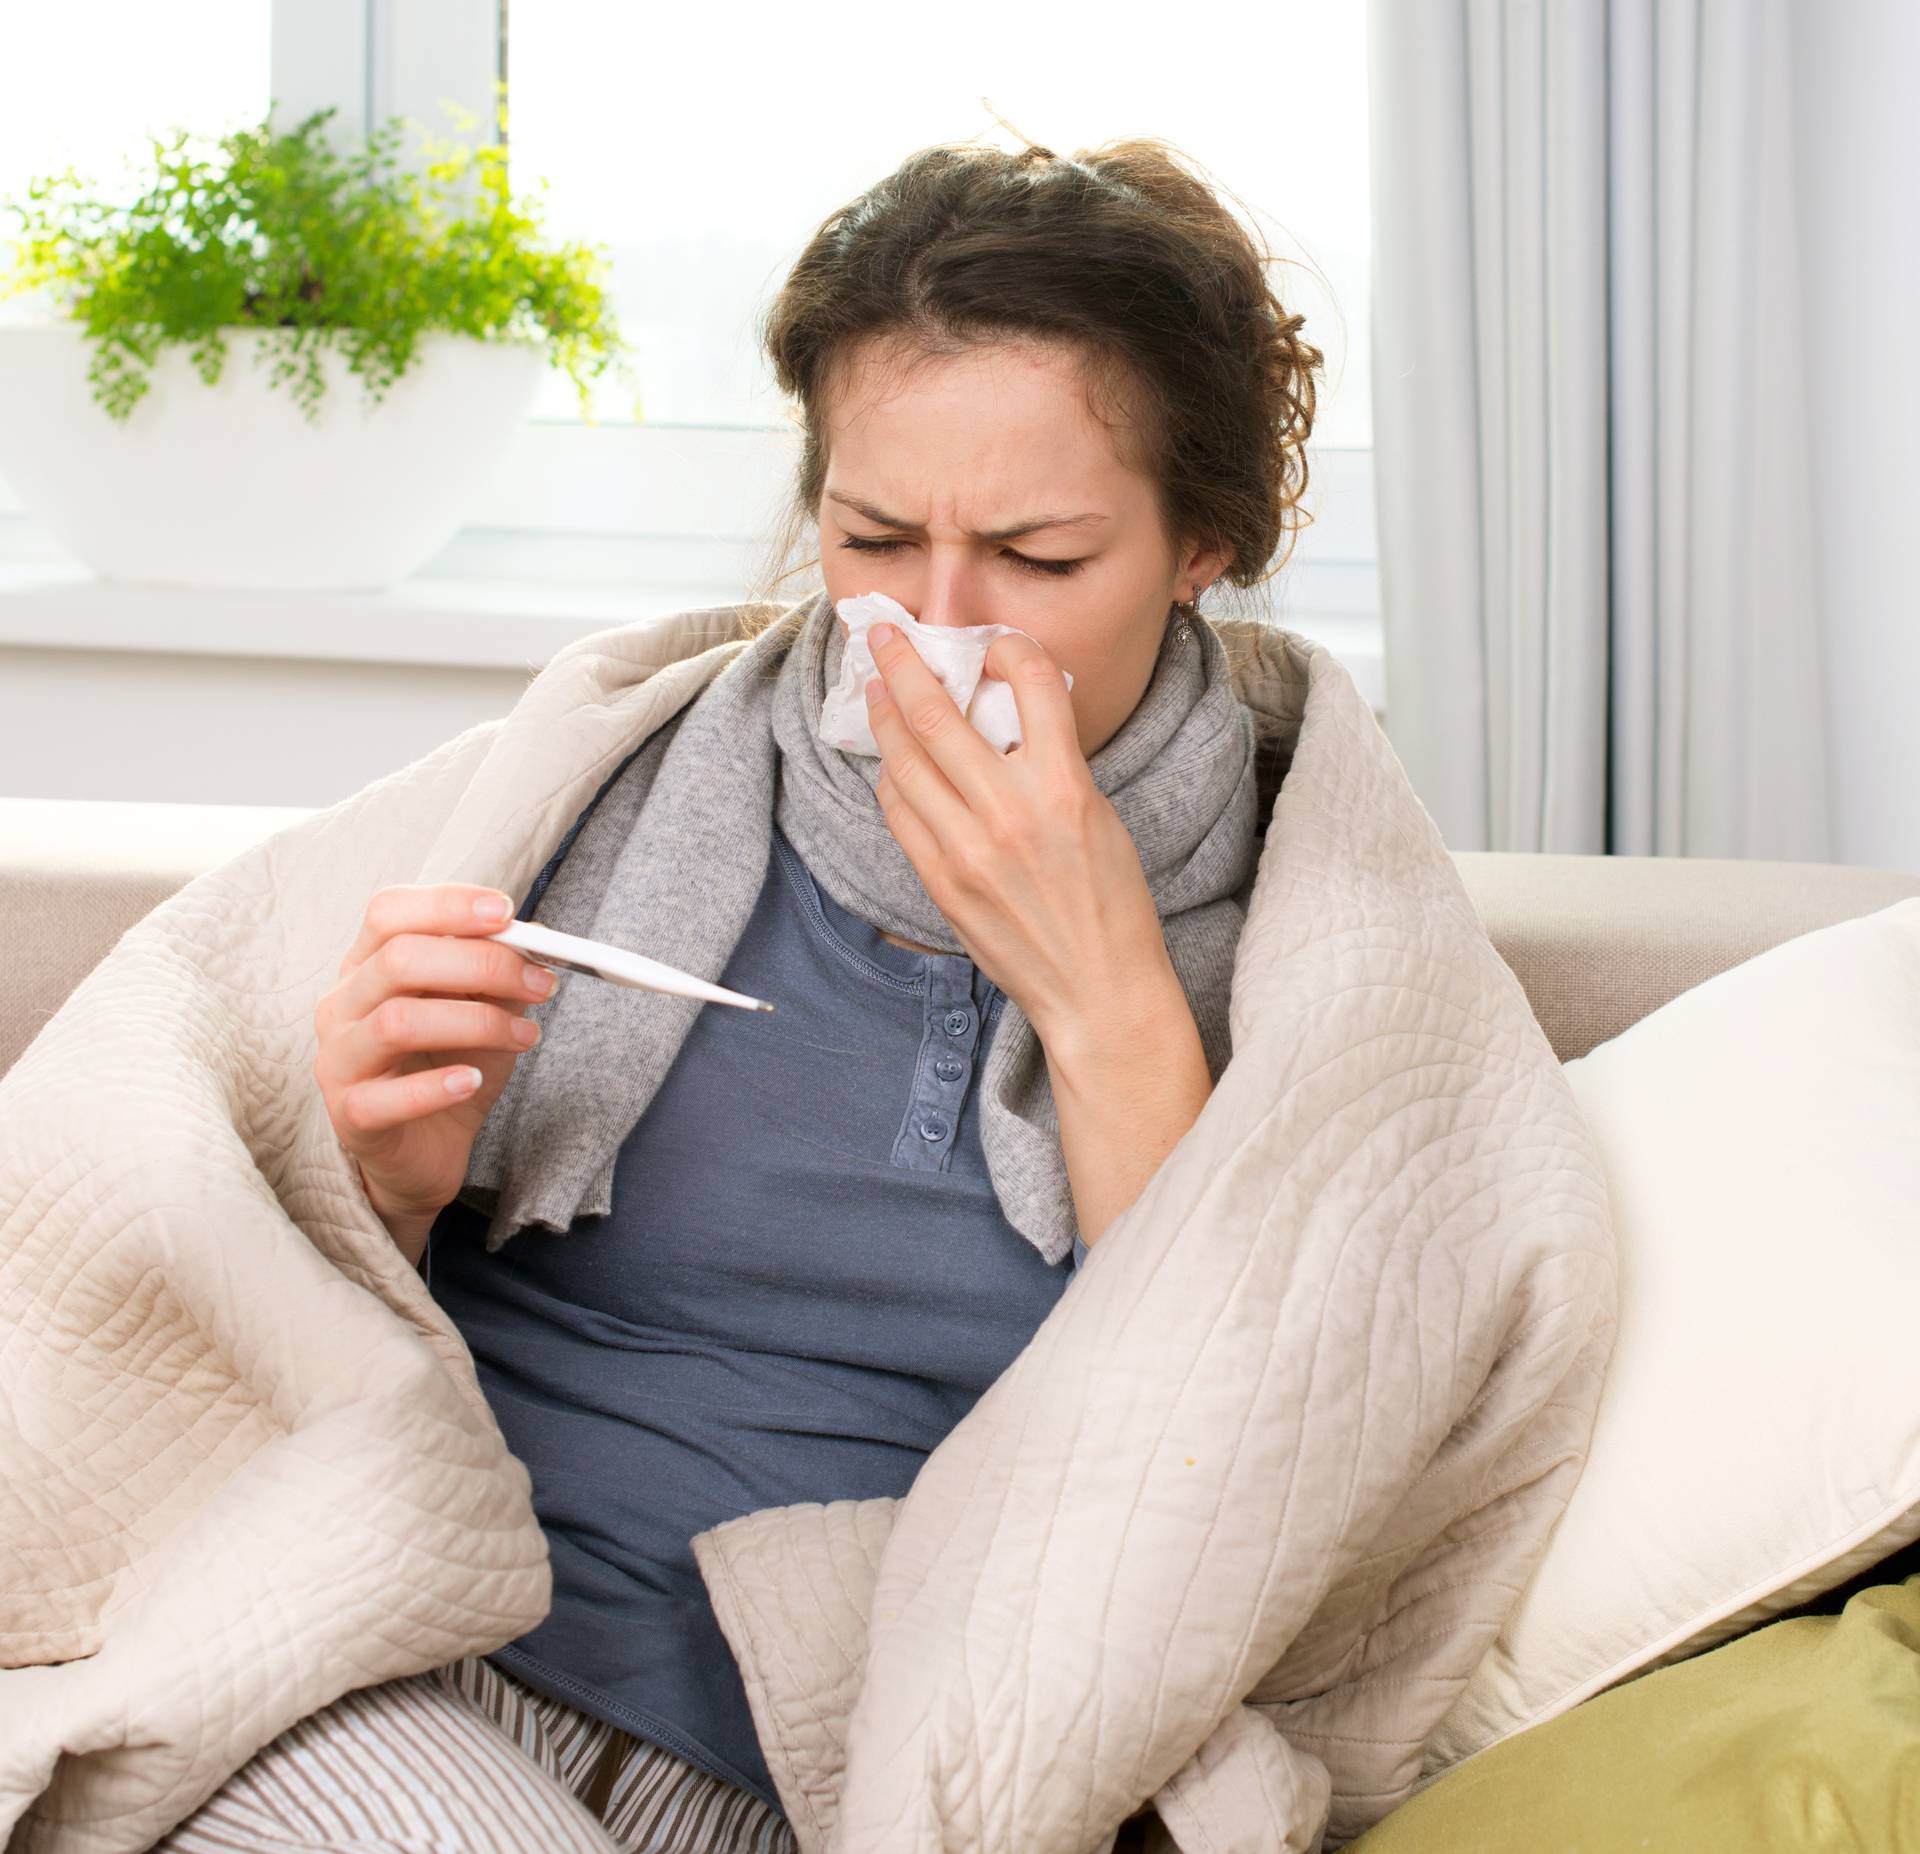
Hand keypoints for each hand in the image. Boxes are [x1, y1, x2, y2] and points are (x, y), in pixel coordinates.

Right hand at [313, 883, 556, 1257]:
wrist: (428, 1149)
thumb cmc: (450, 1065)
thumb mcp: (482, 1009)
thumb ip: (498, 973)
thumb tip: (540, 937)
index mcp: (368, 964)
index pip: (389, 912)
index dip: (446, 904)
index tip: (506, 913)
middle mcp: (342, 1004)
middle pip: (400, 959)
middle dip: (482, 964)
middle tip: (541, 983)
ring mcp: (338, 1059)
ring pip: (398, 1021)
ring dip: (477, 1024)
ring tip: (527, 1038)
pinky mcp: (349, 1115)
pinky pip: (388, 1098)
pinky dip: (439, 1087)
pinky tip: (474, 1082)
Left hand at [861, 619, 1173, 1041]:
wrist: (1097, 988)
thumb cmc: (1110, 904)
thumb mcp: (1099, 817)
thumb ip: (1052, 764)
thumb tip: (1005, 717)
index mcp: (1065, 786)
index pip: (1030, 682)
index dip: (1006, 647)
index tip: (992, 642)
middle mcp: (1010, 811)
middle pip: (937, 713)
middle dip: (902, 664)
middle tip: (883, 636)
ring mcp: (967, 849)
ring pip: (904, 760)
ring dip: (884, 716)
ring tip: (877, 691)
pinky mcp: (941, 881)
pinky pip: (899, 812)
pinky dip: (892, 779)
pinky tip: (893, 763)